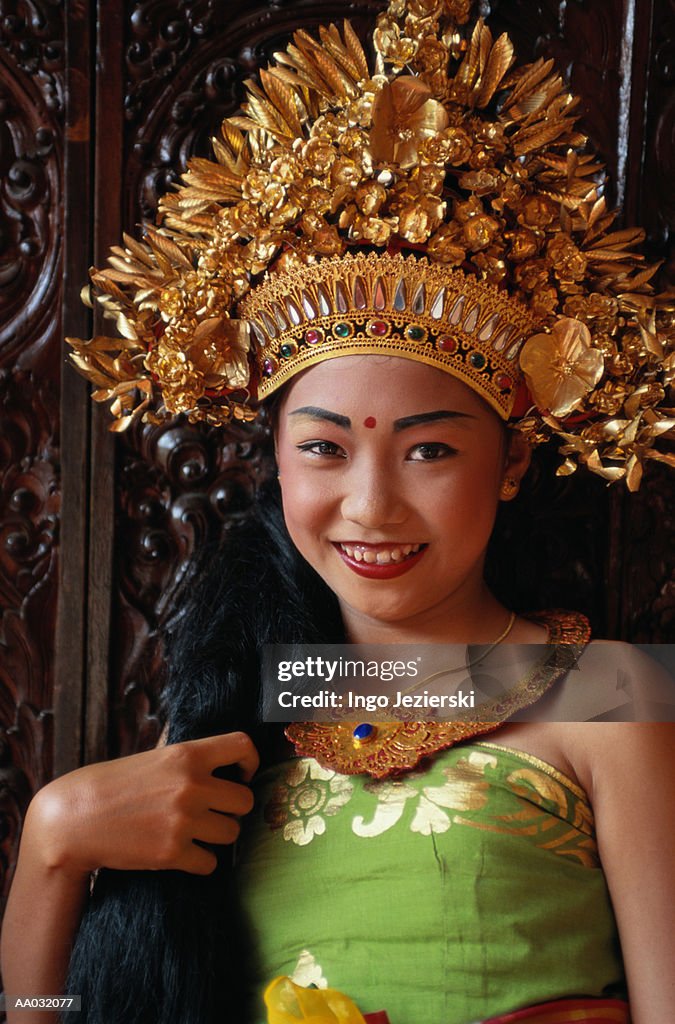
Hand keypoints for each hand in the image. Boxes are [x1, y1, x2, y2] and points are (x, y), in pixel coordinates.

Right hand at [26, 732, 258, 877]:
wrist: (75, 818)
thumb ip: (190, 761)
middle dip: (232, 809)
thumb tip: (227, 764)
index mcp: (187, 755)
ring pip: (232, 833)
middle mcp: (190, 785)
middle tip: (214, 812)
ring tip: (195, 832)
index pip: (242, 746)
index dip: (250, 761)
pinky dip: (201, 861)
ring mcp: (183, 820)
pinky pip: (211, 862)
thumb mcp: (155, 759)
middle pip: (245, 800)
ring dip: (218, 836)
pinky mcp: (173, 853)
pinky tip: (184, 854)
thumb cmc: (115, 785)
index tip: (242, 775)